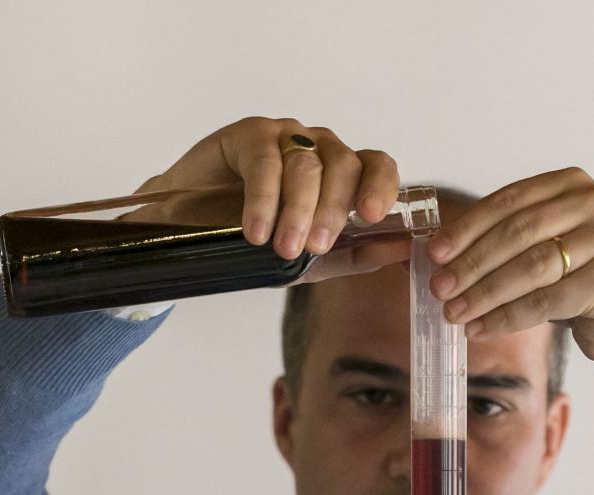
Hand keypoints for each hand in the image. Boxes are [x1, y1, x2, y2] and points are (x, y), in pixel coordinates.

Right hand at [138, 116, 411, 281]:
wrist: (189, 231)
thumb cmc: (256, 239)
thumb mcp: (311, 260)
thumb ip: (356, 254)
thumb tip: (404, 248)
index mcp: (343, 175)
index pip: (377, 166)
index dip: (380, 186)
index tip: (370, 215)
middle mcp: (319, 149)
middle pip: (343, 165)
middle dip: (332, 209)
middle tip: (315, 246)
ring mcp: (285, 137)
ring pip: (306, 165)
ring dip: (296, 210)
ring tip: (283, 247)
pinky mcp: (248, 134)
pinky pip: (264, 161)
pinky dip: (263, 199)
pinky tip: (256, 230)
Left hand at [424, 167, 593, 369]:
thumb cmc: (580, 281)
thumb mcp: (544, 248)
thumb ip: (503, 242)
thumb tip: (438, 257)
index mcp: (571, 185)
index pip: (509, 201)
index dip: (467, 228)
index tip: (434, 253)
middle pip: (517, 233)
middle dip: (471, 264)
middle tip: (439, 287)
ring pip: (529, 267)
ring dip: (484, 293)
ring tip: (454, 312)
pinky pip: (545, 301)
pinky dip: (507, 317)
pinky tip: (481, 328)